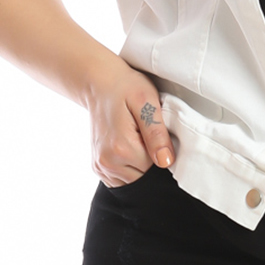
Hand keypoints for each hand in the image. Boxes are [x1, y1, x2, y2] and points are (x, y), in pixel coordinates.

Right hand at [87, 57, 174, 185]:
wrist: (99, 83)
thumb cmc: (125, 88)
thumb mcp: (147, 103)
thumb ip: (157, 134)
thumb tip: (165, 162)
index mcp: (121, 148)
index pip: (156, 167)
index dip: (161, 151)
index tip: (153, 132)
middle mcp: (107, 162)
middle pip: (144, 177)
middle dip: (150, 159)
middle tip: (143, 133)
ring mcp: (101, 166)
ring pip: (134, 180)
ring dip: (140, 164)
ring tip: (134, 138)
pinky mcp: (99, 167)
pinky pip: (123, 179)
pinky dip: (130, 167)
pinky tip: (127, 146)